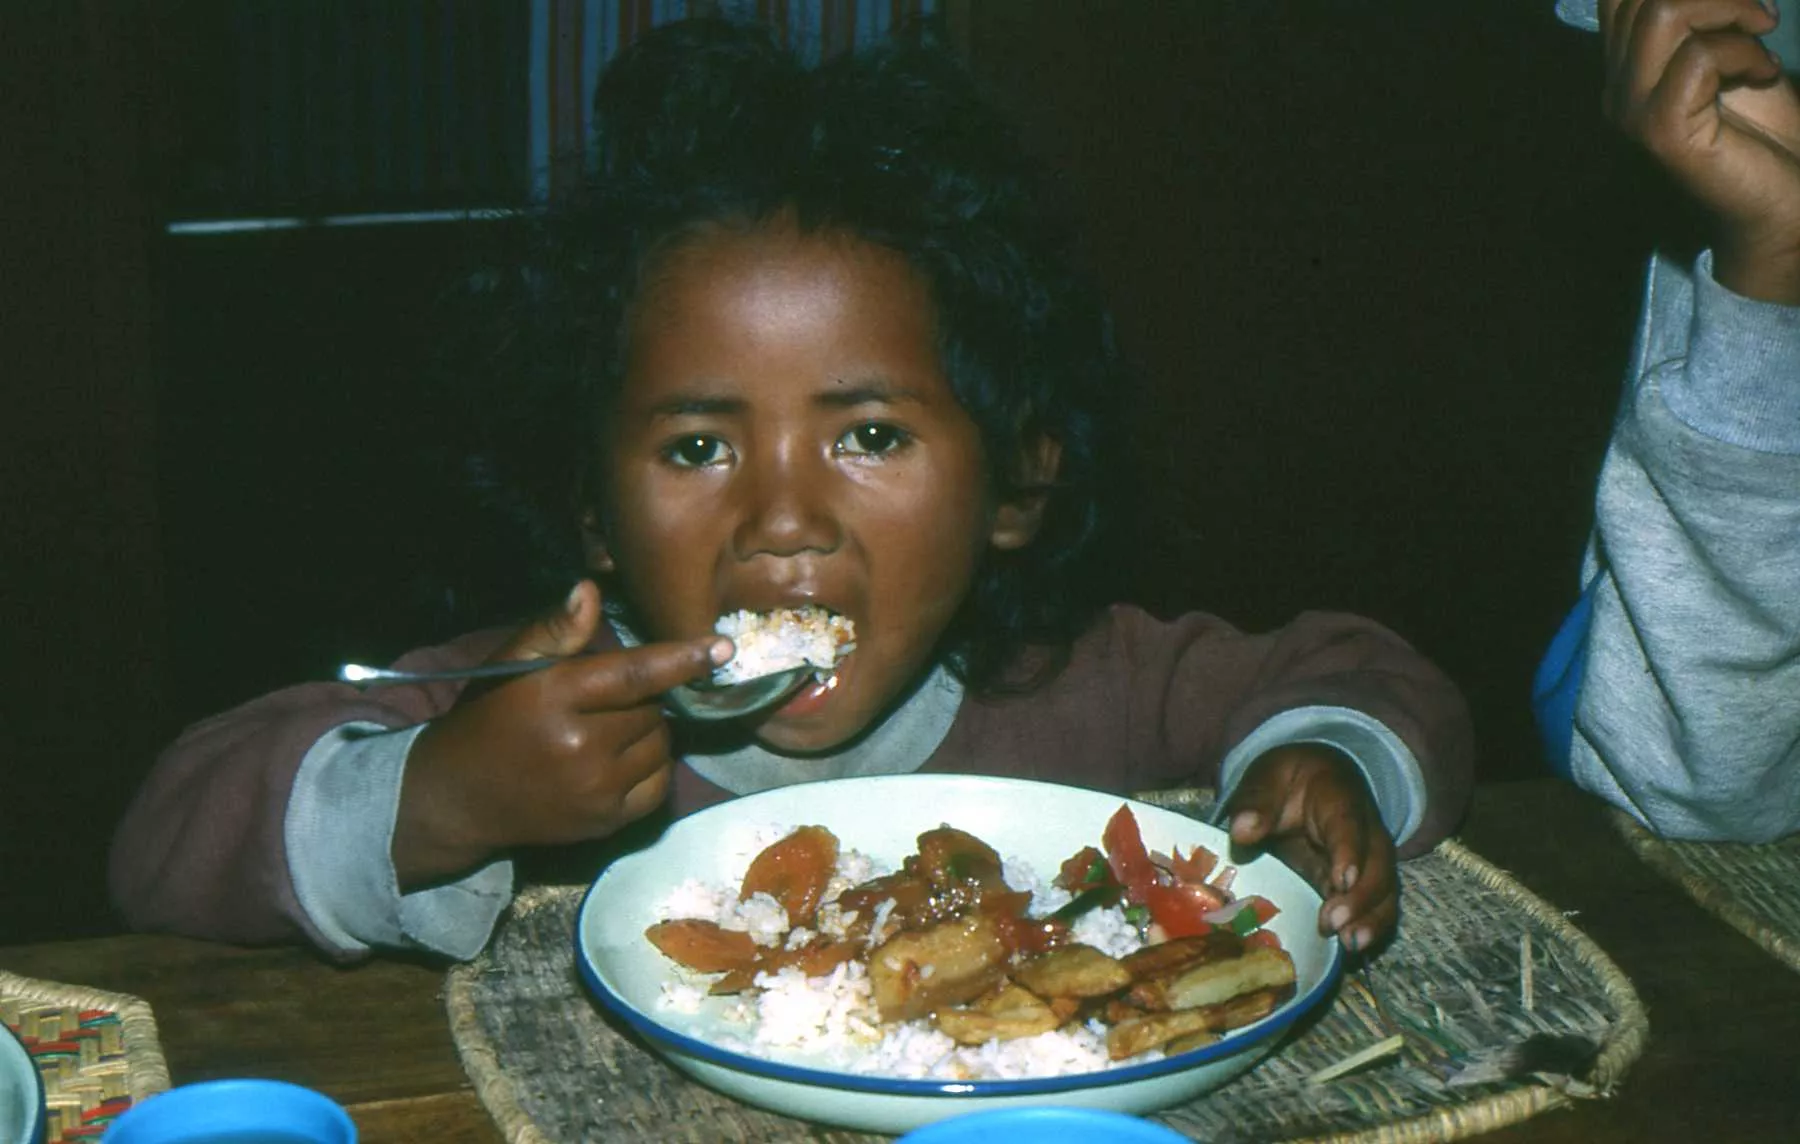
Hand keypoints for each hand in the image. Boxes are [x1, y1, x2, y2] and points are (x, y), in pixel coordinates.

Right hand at [392, 579, 729, 886]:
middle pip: (653, 710)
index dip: (683, 659)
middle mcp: (580, 745)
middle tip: (606, 704)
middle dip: (643, 700)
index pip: (635, 673)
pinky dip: (652, 768)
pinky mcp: (605, 822)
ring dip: (649, 734)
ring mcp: (595, 789)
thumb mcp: (512, 664)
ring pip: (662, 746)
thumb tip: (590, 590)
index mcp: (557, 696)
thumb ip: (556, 630)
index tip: (722, 647)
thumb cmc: (488, 718)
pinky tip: (620, 761)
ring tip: (608, 732)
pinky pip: (660, 786)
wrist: (456, 797)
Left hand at [1221, 744, 1396, 954]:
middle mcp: (1366, 830)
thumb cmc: (1288, 780)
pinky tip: (1353, 948)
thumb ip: (1256, 801)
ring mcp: (1370, 859)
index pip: (1349, 825)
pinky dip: (1371, 927)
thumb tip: (1243, 830)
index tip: (1340, 880)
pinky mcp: (1362, 882)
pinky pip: (1378, 905)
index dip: (1349, 853)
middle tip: (1333, 924)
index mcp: (1340, 797)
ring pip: (1384, 889)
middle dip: (1361, 897)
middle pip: (1377, 864)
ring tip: (1350, 944)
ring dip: (1371, 918)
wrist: (1315, 779)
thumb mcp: (1267, 777)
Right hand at [1602, 0, 1799, 300]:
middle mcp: (1618, 92)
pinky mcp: (1664, 131)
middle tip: (1757, 16)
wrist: (1782, 200)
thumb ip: (1701, 21)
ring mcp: (1634, 114)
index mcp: (1625, 73)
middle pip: (1642, 0)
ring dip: (1729, 11)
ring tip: (1762, 32)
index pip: (1619, 0)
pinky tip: (1763, 72)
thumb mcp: (1727, 54)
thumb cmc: (1765, 128)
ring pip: (1662, 16)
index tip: (1732, 2)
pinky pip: (1700, 58)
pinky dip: (1745, 52)